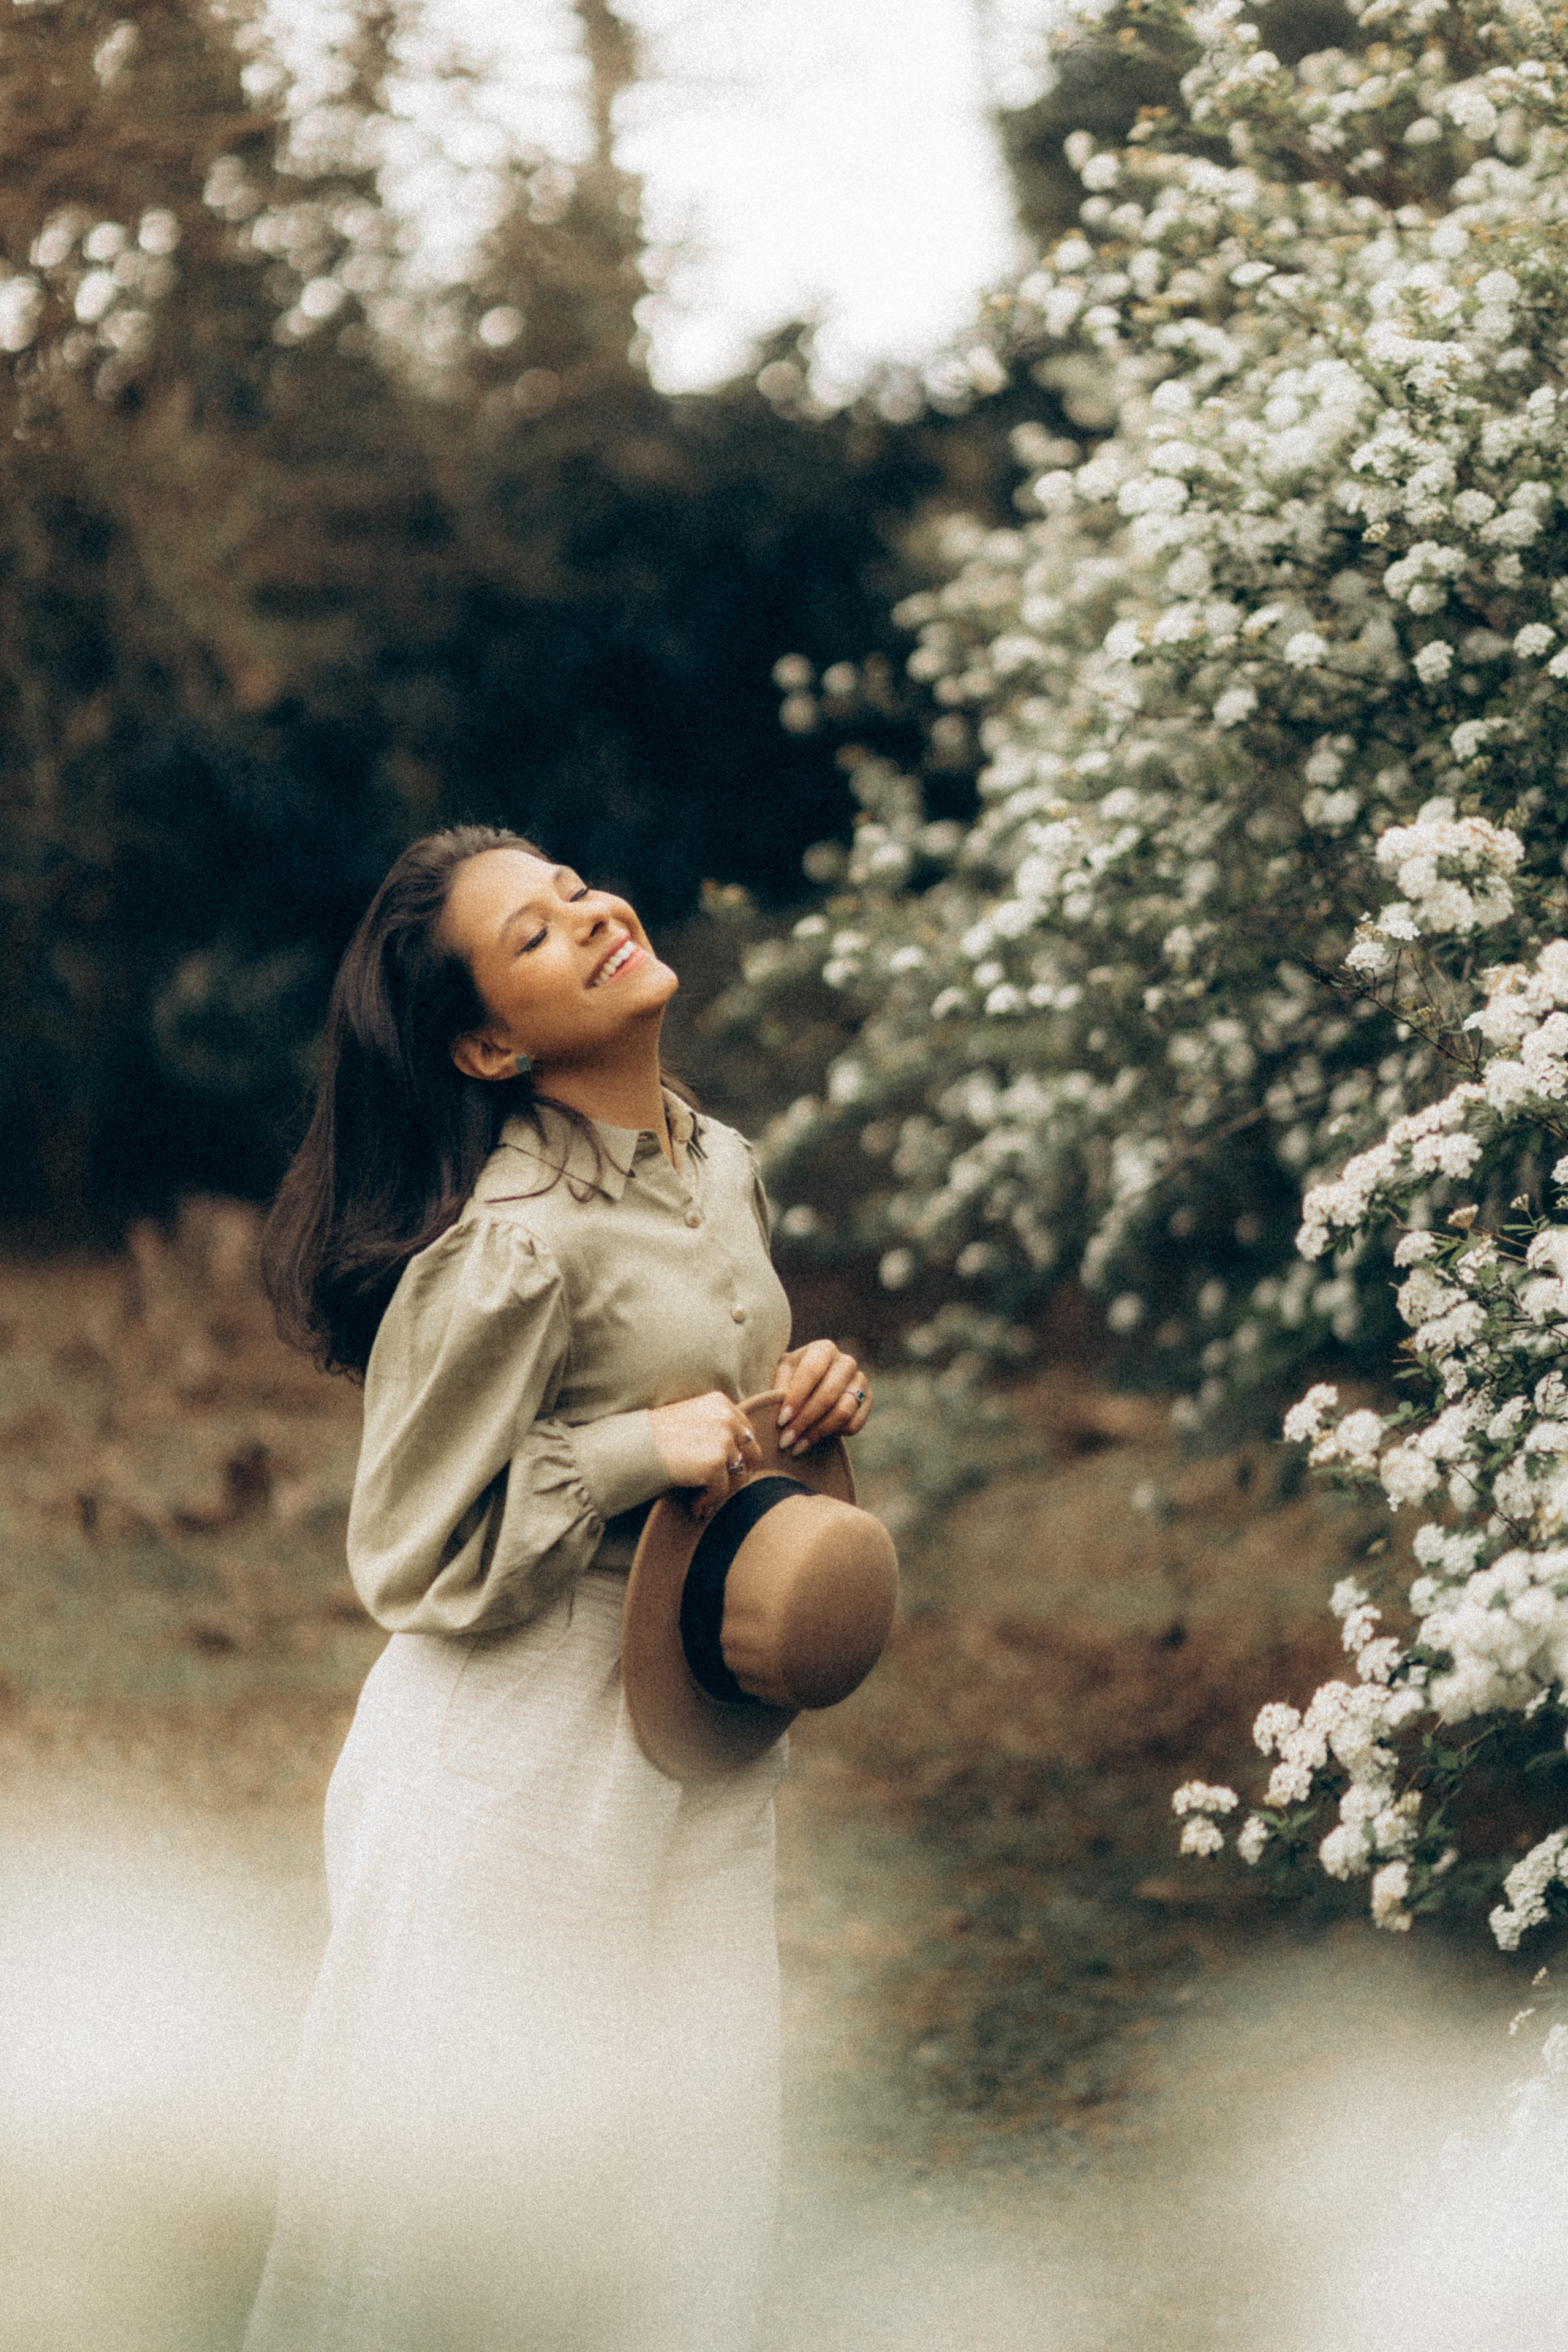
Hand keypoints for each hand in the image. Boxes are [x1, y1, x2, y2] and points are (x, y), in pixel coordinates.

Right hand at [648, 1392, 762, 1520]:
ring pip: (740, 1474)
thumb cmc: (655, 1436)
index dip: (739, 1453)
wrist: (633, 1447)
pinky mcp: (716, 1463)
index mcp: (721, 1404)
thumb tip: (739, 1454)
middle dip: (739, 1472)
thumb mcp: (691, 1418)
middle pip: (752, 1453)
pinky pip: (722, 1491)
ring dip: (723, 1489)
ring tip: (704, 1497)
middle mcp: (727, 1419)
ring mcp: (723, 1441)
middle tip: (722, 1486)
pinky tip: (694, 1505)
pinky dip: (708, 1501)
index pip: (747, 1432)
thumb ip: (716, 1427)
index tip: (725, 1468)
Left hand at [773, 1341, 871, 1456]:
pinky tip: (815, 1438)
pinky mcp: (868, 1400)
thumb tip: (780, 1411)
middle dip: (805, 1420)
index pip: (811, 1371)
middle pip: (828, 1394)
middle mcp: (846, 1362)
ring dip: (817, 1432)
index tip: (781, 1420)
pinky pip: (854, 1424)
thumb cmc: (793, 1378)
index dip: (796, 1397)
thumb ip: (780, 1389)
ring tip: (797, 1446)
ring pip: (843, 1412)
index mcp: (823, 1349)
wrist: (815, 1385)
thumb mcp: (782, 1376)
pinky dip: (833, 1435)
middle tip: (786, 1440)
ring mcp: (860, 1381)